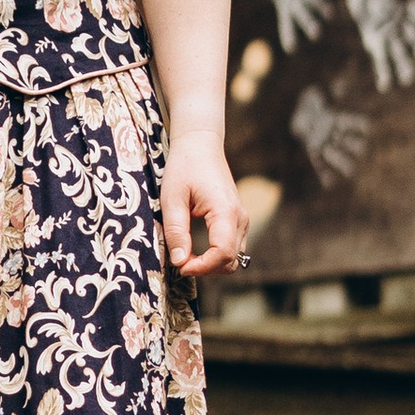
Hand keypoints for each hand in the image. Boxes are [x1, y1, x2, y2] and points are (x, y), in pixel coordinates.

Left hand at [161, 126, 247, 277]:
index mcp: (226, 212)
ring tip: (185, 256)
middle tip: (179, 262)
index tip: (180, 266)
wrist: (200, 145)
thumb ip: (176, 231)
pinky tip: (195, 251)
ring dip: (211, 265)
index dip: (202, 267)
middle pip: (231, 261)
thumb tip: (179, 262)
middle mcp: (240, 218)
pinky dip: (216, 256)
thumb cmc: (184, 167)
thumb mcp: (172, 199)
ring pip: (234, 258)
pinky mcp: (238, 220)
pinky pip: (232, 248)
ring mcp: (242, 220)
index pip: (223, 254)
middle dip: (205, 269)